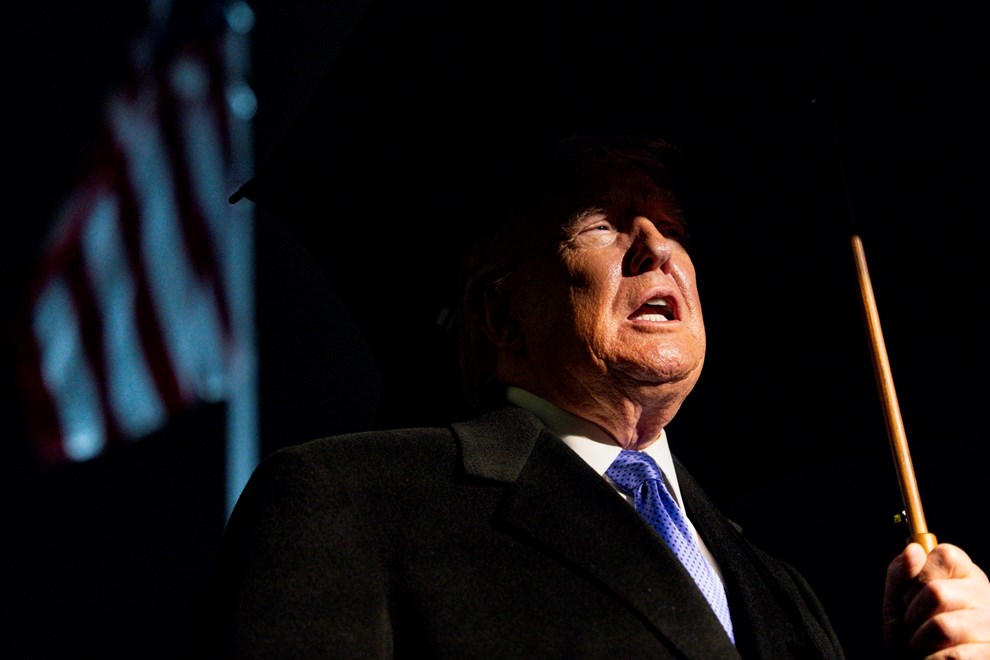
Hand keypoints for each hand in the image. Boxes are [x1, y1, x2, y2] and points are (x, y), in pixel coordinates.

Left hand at [883, 542, 989, 657]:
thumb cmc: (910, 636)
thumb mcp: (898, 602)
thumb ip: (901, 574)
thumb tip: (913, 550)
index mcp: (964, 576)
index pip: (947, 555)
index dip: (920, 575)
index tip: (911, 595)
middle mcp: (985, 597)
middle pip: (937, 592)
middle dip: (913, 613)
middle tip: (915, 625)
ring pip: (944, 626)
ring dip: (921, 641)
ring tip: (924, 645)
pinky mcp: (989, 654)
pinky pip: (954, 655)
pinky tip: (937, 659)